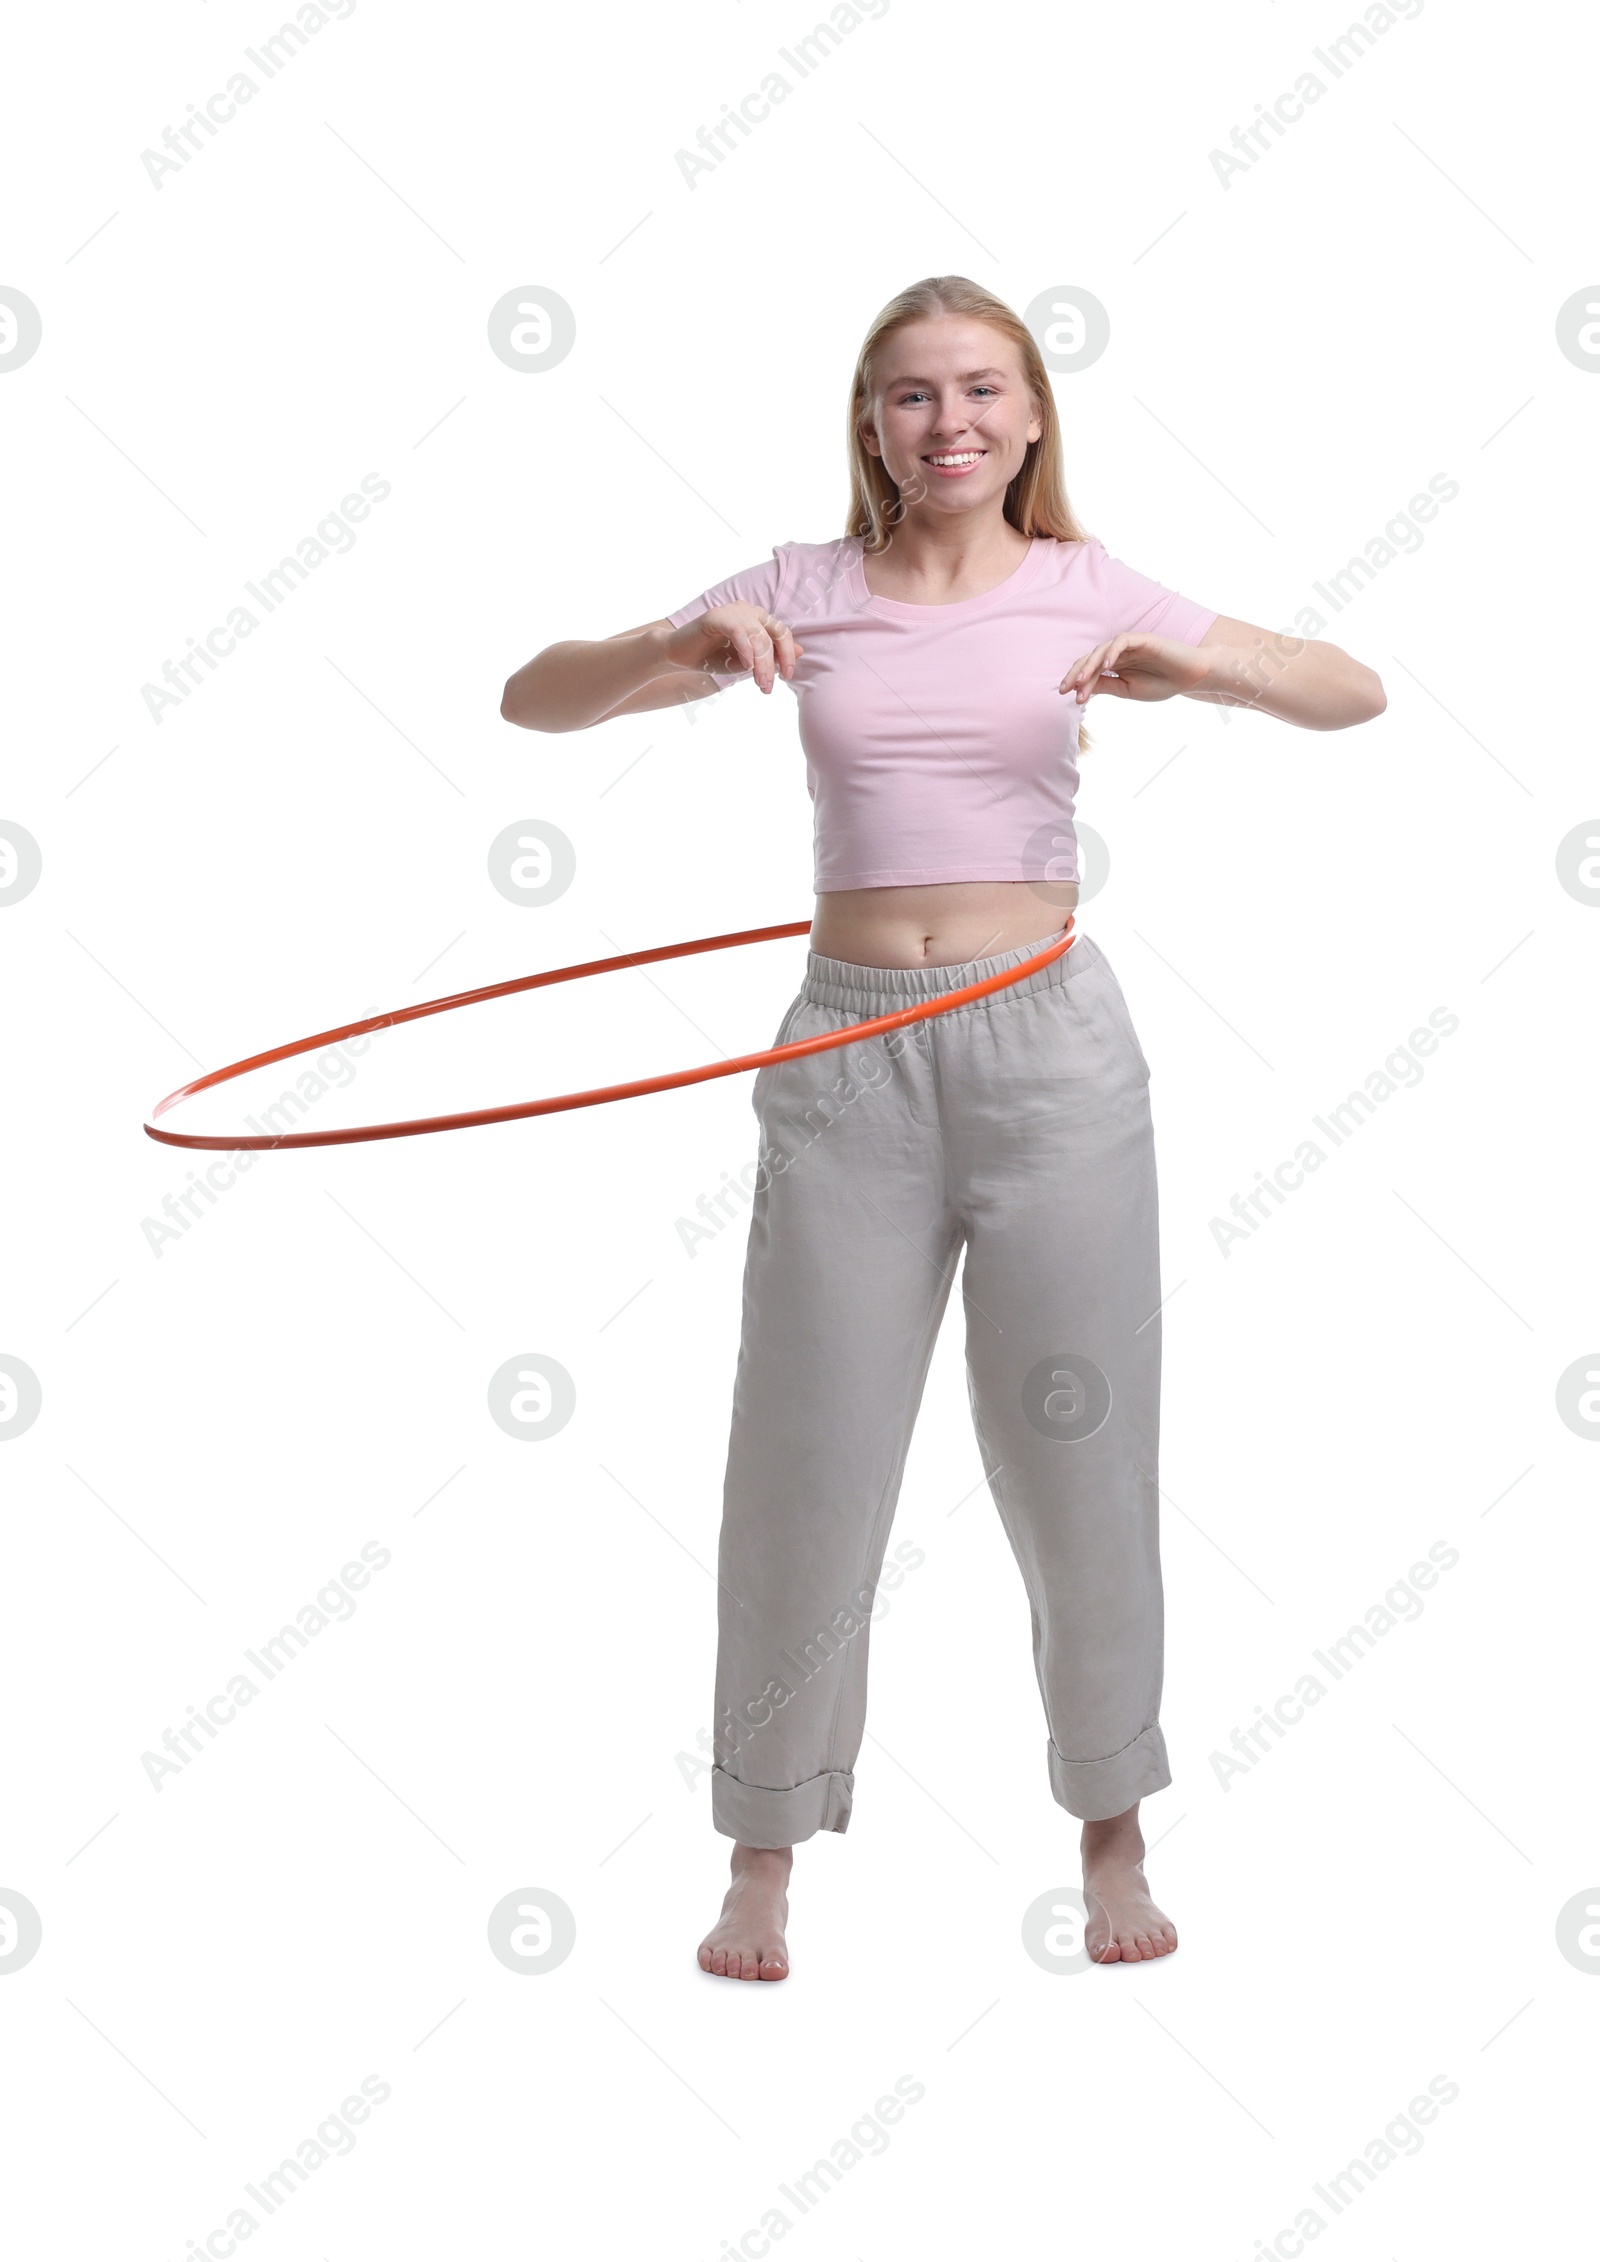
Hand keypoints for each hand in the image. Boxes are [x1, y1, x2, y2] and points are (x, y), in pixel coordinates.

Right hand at [660, 604, 803, 693]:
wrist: (679, 657)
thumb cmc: (712, 658)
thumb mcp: (747, 662)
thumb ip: (771, 656)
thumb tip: (800, 651)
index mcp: (756, 618)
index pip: (781, 632)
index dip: (788, 654)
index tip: (787, 677)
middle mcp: (747, 610)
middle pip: (771, 635)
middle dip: (773, 664)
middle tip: (767, 687)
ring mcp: (731, 610)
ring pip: (757, 636)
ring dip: (761, 663)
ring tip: (760, 683)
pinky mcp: (715, 616)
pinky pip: (738, 632)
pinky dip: (745, 650)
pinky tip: (746, 667)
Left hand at [1058, 632, 1211, 706]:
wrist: (1192, 677)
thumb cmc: (1162, 684)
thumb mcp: (1128, 691)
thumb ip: (1106, 687)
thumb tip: (1081, 689)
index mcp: (1116, 666)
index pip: (1091, 671)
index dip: (1078, 681)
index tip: (1068, 696)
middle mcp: (1119, 653)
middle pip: (1091, 659)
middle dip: (1077, 673)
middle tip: (1065, 689)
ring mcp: (1131, 645)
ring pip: (1102, 650)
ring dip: (1090, 665)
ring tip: (1082, 681)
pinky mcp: (1143, 638)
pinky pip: (1122, 641)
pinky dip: (1112, 652)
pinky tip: (1106, 668)